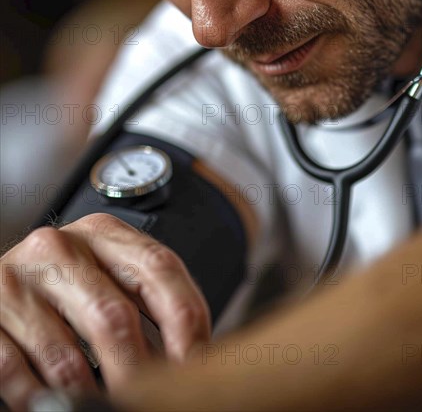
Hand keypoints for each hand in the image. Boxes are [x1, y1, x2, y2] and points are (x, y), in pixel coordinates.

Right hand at [0, 213, 210, 410]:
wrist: (3, 284)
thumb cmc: (68, 282)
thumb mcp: (111, 273)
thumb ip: (150, 298)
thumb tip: (194, 352)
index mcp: (103, 232)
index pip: (159, 268)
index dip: (186, 319)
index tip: (196, 360)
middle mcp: (59, 247)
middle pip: (116, 315)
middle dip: (140, 369)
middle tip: (153, 395)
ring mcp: (17, 279)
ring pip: (68, 355)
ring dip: (93, 394)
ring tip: (111, 403)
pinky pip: (17, 372)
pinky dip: (44, 398)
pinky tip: (61, 402)